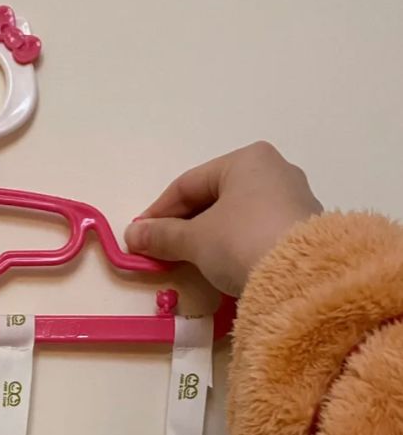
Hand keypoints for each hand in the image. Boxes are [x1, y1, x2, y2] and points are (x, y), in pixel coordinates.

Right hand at [124, 141, 322, 296]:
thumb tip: (132, 235)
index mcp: (247, 159)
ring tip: (188, 260)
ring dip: (207, 237)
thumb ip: (162, 235)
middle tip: (161, 250)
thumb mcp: (195, 240)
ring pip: (235, 216)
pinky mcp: (303, 229)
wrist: (302, 275)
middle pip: (214, 198)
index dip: (158, 211)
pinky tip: (221, 265)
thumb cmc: (241, 241)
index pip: (188, 184)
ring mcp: (293, 199)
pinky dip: (232, 245)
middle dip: (183, 225)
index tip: (139, 236)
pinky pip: (255, 231)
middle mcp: (274, 170)